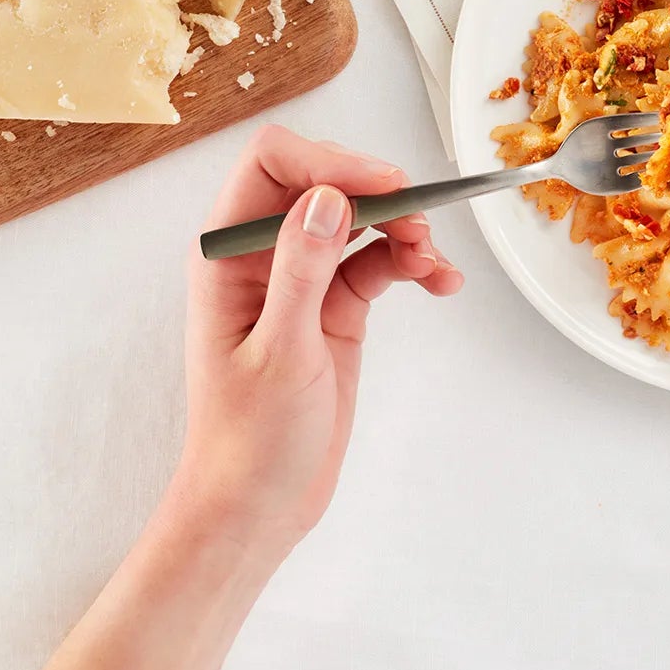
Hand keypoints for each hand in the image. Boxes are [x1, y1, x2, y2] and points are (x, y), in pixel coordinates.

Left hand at [166, 125, 463, 566]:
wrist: (258, 508)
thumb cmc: (249, 442)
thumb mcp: (280, 353)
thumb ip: (302, 269)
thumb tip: (327, 197)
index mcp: (227, 255)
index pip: (273, 164)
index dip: (330, 161)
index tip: (386, 186)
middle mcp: (262, 255)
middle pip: (326, 181)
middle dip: (379, 193)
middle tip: (420, 223)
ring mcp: (302, 279)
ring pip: (361, 218)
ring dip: (406, 227)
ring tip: (434, 263)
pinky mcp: (335, 306)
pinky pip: (381, 261)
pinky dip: (415, 263)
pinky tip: (442, 284)